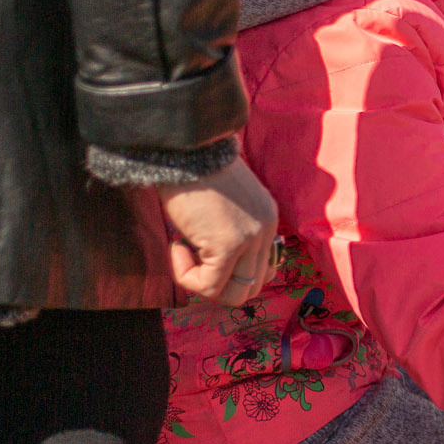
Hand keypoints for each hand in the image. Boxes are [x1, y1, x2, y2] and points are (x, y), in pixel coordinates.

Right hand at [158, 156, 279, 305]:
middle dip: (218, 282)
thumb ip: (230, 229)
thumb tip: (212, 261)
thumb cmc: (192, 171)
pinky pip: (209, 286)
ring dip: (204, 283)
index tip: (204, 253)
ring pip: (236, 294)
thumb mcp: (223, 203)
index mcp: (267, 218)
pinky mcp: (230, 245)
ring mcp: (252, 238)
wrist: (182, 150)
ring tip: (183, 250)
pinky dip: (186, 276)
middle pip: (253, 285)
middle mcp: (267, 229)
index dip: (232, 272)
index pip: (264, 269)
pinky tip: (176, 245)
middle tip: (191, 256)